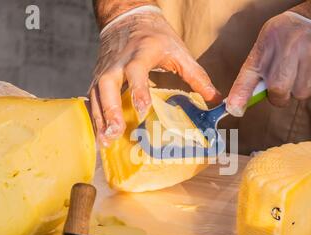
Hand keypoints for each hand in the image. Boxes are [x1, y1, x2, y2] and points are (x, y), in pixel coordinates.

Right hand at [90, 9, 219, 146]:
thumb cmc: (156, 37)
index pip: (136, 71)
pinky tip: (101, 136)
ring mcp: (105, 69)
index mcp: (141, 52)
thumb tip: (216, 99)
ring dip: (100, 118)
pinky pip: (93, 98)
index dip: (138, 89)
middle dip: (110, 109)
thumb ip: (196, 75)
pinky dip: (96, 117)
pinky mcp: (98, 77)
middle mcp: (119, 61)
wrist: (128, 18)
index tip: (143, 110)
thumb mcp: (178, 50)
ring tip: (106, 141)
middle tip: (116, 132)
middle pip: (107, 84)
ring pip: (96, 94)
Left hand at [227, 11, 310, 114]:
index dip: (241, 94)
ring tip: (306, 67)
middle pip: (279, 91)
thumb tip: (240, 103)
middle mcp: (289, 47)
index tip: (234, 110)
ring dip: (301, 87)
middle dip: (280, 97)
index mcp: (269, 41)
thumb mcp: (271, 39)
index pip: (250, 73)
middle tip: (284, 87)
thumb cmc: (296, 31)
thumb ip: (258, 68)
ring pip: (300, 93)